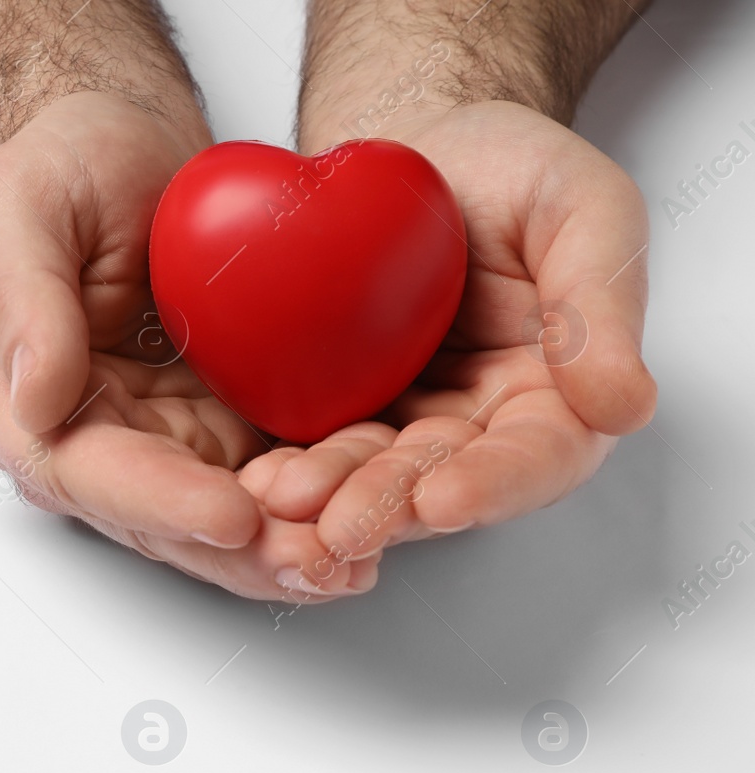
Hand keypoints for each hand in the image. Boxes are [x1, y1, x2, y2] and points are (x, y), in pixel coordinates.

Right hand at [0, 91, 379, 599]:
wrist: (126, 148)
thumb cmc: (64, 163)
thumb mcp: (19, 204)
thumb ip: (18, 297)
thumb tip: (35, 400)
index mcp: (11, 406)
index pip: (80, 471)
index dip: (157, 501)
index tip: (230, 514)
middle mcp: (80, 442)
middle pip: (156, 520)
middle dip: (239, 552)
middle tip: (320, 563)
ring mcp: (152, 444)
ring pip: (216, 521)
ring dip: (284, 549)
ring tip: (356, 561)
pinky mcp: (214, 432)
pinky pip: (265, 481)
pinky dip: (314, 504)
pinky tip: (370, 517)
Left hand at [248, 101, 656, 565]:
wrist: (412, 144)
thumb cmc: (509, 168)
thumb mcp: (580, 207)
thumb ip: (602, 302)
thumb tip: (624, 405)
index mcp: (553, 394)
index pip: (535, 458)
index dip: (491, 485)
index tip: (442, 500)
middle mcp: (475, 424)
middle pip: (437, 484)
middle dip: (388, 507)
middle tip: (338, 526)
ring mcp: (398, 419)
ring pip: (364, 475)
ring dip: (326, 497)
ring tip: (283, 499)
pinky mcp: (332, 405)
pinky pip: (306, 441)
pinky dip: (281, 463)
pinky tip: (251, 479)